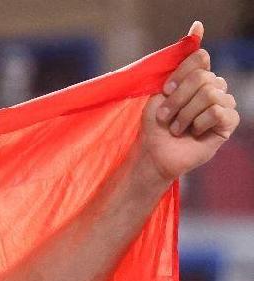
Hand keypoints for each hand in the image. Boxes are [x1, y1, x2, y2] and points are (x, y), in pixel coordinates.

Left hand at [141, 24, 239, 183]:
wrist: (154, 152)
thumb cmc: (154, 124)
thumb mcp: (159, 90)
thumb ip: (176, 62)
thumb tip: (198, 25)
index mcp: (198, 77)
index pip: (200, 58)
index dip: (180, 75)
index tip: (165, 91)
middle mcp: (214, 87)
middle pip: (203, 77)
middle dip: (177, 99)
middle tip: (164, 117)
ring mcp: (223, 104)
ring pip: (210, 94)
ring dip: (184, 114)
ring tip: (175, 128)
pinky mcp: (228, 122)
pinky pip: (219, 111)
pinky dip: (198, 123)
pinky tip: (193, 132)